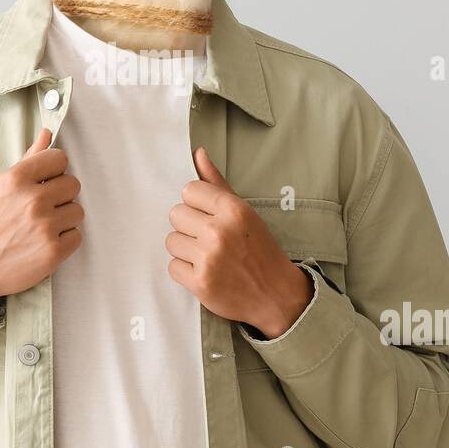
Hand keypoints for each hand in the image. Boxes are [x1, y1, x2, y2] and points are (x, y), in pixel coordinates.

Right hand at [0, 128, 82, 312]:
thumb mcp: (0, 186)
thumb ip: (29, 159)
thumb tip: (47, 133)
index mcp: (17, 178)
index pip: (60, 159)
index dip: (55, 171)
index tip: (45, 183)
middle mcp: (33, 199)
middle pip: (73, 184)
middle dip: (60, 196)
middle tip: (41, 209)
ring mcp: (44, 226)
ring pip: (78, 211)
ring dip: (64, 219)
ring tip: (41, 227)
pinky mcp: (53, 252)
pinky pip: (77, 236)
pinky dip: (64, 241)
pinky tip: (44, 243)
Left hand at [165, 148, 313, 338]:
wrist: (277, 295)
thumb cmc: (259, 249)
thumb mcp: (244, 212)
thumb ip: (217, 183)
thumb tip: (198, 153)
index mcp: (233, 209)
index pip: (189, 190)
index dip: (197, 204)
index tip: (209, 217)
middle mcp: (220, 231)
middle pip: (175, 214)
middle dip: (188, 226)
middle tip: (208, 238)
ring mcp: (209, 258)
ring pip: (171, 240)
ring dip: (185, 249)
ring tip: (206, 255)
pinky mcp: (200, 283)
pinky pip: (172, 267)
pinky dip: (185, 271)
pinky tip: (204, 271)